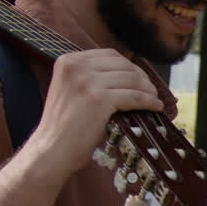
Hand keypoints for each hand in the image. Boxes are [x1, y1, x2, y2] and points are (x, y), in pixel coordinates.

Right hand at [28, 49, 162, 176]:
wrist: (51, 150)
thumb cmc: (65, 126)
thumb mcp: (72, 90)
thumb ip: (92, 77)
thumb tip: (130, 74)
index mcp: (68, 60)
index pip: (111, 55)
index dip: (130, 67)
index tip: (141, 80)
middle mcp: (76, 67)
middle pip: (124, 65)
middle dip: (142, 78)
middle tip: (151, 91)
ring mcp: (87, 82)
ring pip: (132, 80)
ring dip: (148, 90)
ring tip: (153, 100)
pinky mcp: (99, 99)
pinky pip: (135, 97)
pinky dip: (149, 102)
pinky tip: (155, 107)